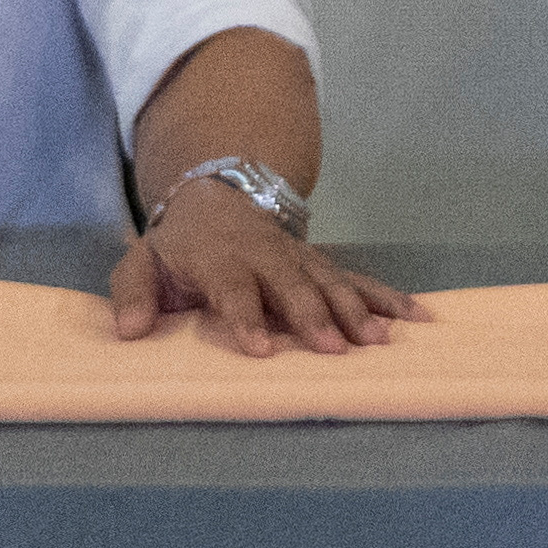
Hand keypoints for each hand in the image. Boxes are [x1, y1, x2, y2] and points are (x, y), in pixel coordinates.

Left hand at [106, 177, 426, 354]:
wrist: (219, 199)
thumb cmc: (178, 248)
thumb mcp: (141, 263)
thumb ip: (133, 295)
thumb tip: (130, 332)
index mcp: (220, 259)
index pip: (234, 289)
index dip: (247, 317)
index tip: (261, 349)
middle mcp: (267, 257)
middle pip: (294, 286)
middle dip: (315, 316)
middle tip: (334, 349)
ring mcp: (302, 259)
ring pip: (334, 282)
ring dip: (358, 310)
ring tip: (380, 339)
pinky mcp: (325, 265)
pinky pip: (361, 280)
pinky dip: (390, 297)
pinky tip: (418, 316)